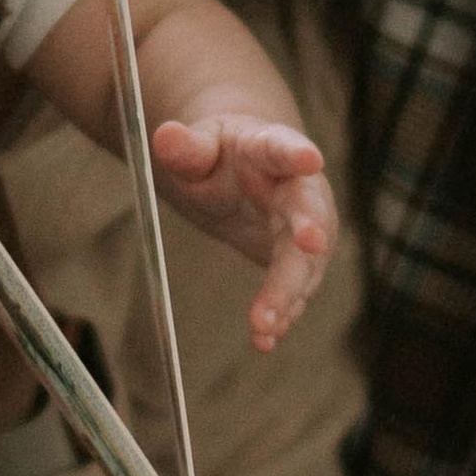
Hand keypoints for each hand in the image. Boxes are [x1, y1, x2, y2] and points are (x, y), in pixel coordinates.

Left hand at [149, 114, 335, 347]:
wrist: (248, 172)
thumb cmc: (224, 155)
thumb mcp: (200, 146)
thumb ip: (185, 148)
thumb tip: (165, 136)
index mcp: (271, 149)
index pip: (284, 148)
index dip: (296, 154)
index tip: (310, 159)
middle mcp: (300, 189)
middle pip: (308, 212)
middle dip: (309, 232)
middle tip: (308, 247)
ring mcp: (306, 227)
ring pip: (305, 262)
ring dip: (289, 293)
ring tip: (264, 327)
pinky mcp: (301, 261)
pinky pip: (295, 290)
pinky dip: (282, 314)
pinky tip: (265, 339)